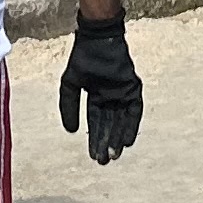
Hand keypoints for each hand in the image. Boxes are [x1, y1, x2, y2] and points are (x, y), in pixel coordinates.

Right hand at [58, 16, 142, 164]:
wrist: (97, 40)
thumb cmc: (83, 59)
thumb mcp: (70, 85)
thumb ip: (69, 107)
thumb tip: (70, 131)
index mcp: (97, 96)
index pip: (96, 122)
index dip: (95, 138)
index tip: (93, 156)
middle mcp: (111, 97)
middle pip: (110, 125)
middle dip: (106, 143)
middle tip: (104, 161)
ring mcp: (123, 93)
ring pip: (121, 121)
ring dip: (118, 138)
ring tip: (114, 155)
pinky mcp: (132, 88)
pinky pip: (134, 111)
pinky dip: (131, 126)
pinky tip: (127, 140)